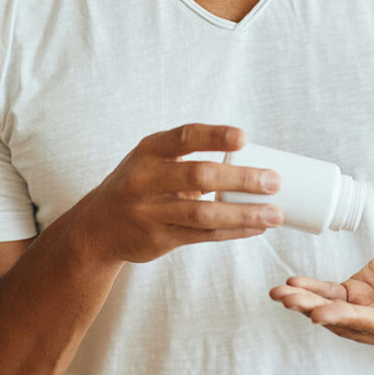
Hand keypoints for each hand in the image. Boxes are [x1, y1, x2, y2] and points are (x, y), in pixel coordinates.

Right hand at [75, 124, 284, 263]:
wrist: (97, 227)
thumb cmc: (138, 186)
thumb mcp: (151, 162)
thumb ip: (187, 157)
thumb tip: (250, 158)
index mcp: (148, 151)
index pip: (184, 137)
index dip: (214, 136)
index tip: (244, 138)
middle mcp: (145, 178)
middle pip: (199, 176)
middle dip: (241, 178)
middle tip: (274, 181)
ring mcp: (150, 211)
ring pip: (204, 212)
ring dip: (244, 213)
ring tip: (276, 214)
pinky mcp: (158, 238)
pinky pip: (202, 235)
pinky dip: (232, 231)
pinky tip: (255, 229)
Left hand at [269, 232, 373, 352]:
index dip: (344, 318)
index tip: (318, 314)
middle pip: (346, 320)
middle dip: (314, 309)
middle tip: (287, 299)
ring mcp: (370, 311)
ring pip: (333, 310)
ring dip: (305, 302)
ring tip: (279, 293)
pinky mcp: (359, 295)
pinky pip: (331, 294)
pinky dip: (311, 289)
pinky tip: (292, 284)